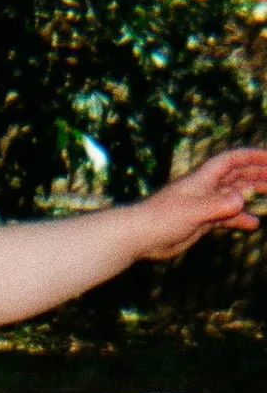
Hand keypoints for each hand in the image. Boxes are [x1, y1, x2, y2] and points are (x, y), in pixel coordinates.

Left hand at [134, 147, 266, 259]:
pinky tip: (253, 224)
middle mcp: (205, 188)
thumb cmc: (160, 219)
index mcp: (203, 179)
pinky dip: (239, 219)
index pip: (233, 160)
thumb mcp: (192, 211)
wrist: (138, 236)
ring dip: (252, 194)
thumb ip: (217, 205)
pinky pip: (225, 217)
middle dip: (258, 174)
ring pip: (233, 195)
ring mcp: (203, 204)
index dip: (253, 156)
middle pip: (237, 175)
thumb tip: (242, 200)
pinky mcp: (200, 221)